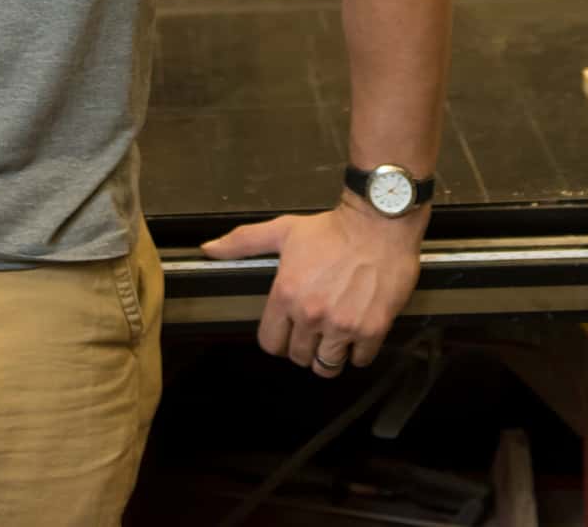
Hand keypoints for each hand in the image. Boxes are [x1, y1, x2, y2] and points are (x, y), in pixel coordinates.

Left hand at [200, 195, 424, 376]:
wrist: (379, 222)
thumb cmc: (332, 228)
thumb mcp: (283, 230)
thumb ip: (243, 242)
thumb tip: (209, 248)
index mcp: (285, 295)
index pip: (271, 343)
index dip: (280, 339)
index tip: (290, 331)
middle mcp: (311, 315)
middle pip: (299, 358)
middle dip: (306, 346)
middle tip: (316, 330)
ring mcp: (342, 325)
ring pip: (327, 366)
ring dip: (330, 355)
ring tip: (336, 338)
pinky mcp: (372, 329)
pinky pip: (359, 360)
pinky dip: (358, 352)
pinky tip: (359, 333)